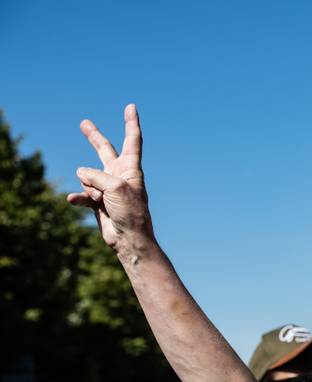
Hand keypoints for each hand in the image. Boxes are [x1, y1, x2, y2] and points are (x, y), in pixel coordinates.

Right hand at [67, 104, 153, 253]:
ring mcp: (107, 187)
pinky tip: (73, 200)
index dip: (130, 123)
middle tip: (84, 123)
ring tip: (103, 201)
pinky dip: (78, 197)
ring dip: (90, 188)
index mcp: (131, 168)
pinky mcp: (97, 201)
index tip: (131, 107)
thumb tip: (81, 173)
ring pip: (86, 176)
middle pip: (104, 150)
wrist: (129, 238)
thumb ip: (96, 175)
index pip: (132, 140)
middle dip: (94, 137)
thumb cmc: (130, 211)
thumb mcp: (115, 187)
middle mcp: (119, 174)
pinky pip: (81, 193)